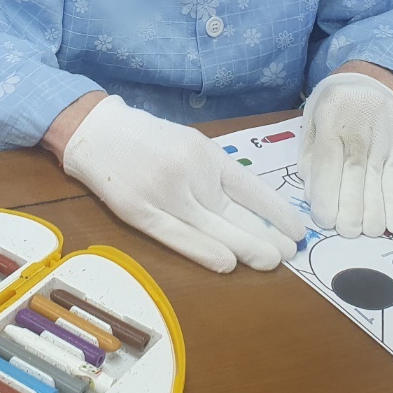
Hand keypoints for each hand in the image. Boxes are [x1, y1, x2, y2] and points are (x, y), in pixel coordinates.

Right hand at [60, 95, 308, 272]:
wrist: (95, 130)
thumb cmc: (147, 139)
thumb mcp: (189, 144)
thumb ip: (216, 172)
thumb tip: (253, 207)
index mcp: (204, 153)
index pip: (250, 187)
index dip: (276, 211)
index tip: (297, 229)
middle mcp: (189, 172)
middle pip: (235, 211)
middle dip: (266, 235)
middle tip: (290, 254)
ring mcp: (164, 194)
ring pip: (213, 227)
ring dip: (245, 247)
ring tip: (270, 262)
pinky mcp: (139, 212)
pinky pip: (178, 236)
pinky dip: (204, 251)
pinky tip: (227, 263)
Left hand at [300, 71, 392, 237]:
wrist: (368, 82)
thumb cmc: (334, 109)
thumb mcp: (313, 123)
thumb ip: (311, 157)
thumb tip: (313, 196)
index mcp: (331, 118)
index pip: (328, 161)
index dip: (326, 194)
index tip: (324, 220)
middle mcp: (359, 125)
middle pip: (354, 173)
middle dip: (350, 208)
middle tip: (346, 232)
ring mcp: (384, 135)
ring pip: (378, 178)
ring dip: (373, 211)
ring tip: (367, 232)